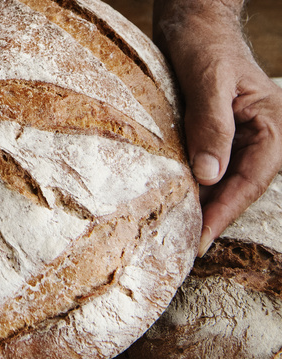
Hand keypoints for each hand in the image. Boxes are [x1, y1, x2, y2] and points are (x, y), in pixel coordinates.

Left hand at [154, 0, 281, 255]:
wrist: (193, 22)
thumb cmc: (204, 44)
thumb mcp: (207, 81)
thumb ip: (211, 126)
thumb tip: (209, 175)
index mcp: (271, 122)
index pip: (252, 178)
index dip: (226, 211)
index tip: (200, 238)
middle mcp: (260, 134)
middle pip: (241, 187)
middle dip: (215, 217)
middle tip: (185, 247)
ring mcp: (239, 136)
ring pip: (225, 181)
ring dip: (205, 206)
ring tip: (178, 234)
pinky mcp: (216, 135)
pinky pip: (210, 168)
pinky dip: (195, 187)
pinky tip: (175, 203)